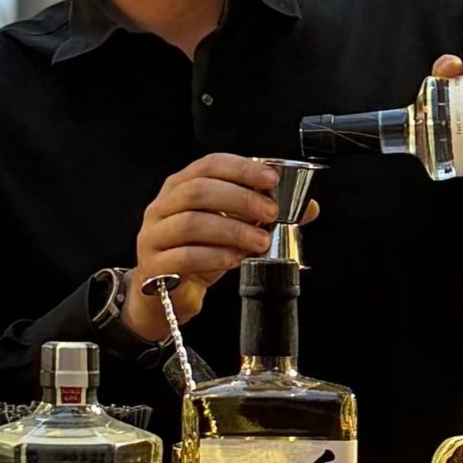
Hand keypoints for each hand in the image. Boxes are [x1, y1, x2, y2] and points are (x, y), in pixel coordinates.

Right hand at [121, 153, 282, 342]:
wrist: (165, 297)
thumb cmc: (198, 255)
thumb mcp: (232, 230)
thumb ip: (263, 215)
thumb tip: (308, 207)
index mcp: (180, 187)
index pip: (209, 165)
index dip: (242, 169)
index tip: (271, 179)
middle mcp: (162, 207)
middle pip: (198, 191)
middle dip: (240, 199)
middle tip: (270, 214)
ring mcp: (153, 236)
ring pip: (190, 223)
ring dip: (232, 230)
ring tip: (259, 241)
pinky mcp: (153, 265)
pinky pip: (184, 256)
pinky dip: (214, 256)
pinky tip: (234, 259)